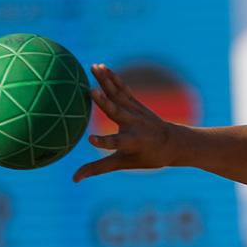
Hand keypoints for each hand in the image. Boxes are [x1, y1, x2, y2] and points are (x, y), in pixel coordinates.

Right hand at [72, 64, 181, 181]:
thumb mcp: (123, 164)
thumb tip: (74, 179)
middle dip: (104, 102)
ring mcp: (135, 111)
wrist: (172, 142)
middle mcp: (134, 125)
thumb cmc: (146, 156)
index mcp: (131, 143)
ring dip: (106, 81)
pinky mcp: (136, 103)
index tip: (90, 139)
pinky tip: (101, 67)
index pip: (115, 143)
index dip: (104, 142)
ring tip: (93, 67)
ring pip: (118, 94)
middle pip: (116, 112)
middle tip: (91, 91)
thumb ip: (98, 169)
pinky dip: (113, 78)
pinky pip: (123, 89)